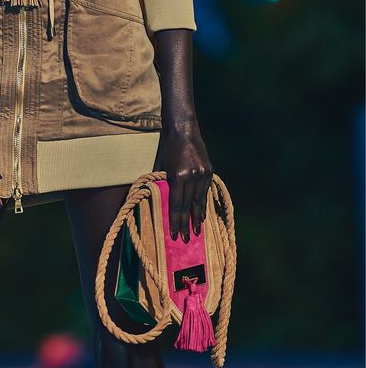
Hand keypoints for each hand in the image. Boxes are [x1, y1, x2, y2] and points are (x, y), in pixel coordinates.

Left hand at [152, 118, 213, 241]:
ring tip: (198, 231)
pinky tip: (202, 213)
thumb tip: (158, 201)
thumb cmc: (167, 147)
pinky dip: (203, 203)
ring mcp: (202, 173)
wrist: (183, 128)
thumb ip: (160, 183)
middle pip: (189, 206)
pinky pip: (205, 191)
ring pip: (200, 200)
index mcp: (177, 176)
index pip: (176, 204)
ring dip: (198, 216)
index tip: (175, 234)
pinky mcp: (209, 170)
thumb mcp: (160, 165)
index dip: (175, 221)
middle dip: (187, 224)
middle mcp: (192, 176)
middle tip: (187, 239)